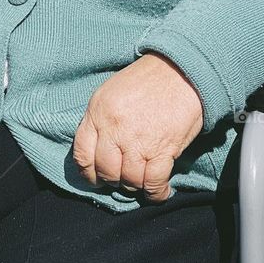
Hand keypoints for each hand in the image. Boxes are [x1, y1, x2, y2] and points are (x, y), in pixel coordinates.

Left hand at [72, 53, 204, 201]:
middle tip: (123, 178)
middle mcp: (114, 128)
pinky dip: (156, 193)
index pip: (82, 155)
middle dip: (113, 180)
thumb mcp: (112, 92)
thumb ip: (100, 120)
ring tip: (142, 181)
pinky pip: (153, 183)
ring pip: (129, 180)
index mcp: (98, 112)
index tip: (96, 178)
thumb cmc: (147, 80)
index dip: (88, 173)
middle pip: (106, 172)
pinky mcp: (163, 149)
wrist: (182, 70)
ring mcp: (138, 141)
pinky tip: (159, 191)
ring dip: (135, 186)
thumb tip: (97, 151)